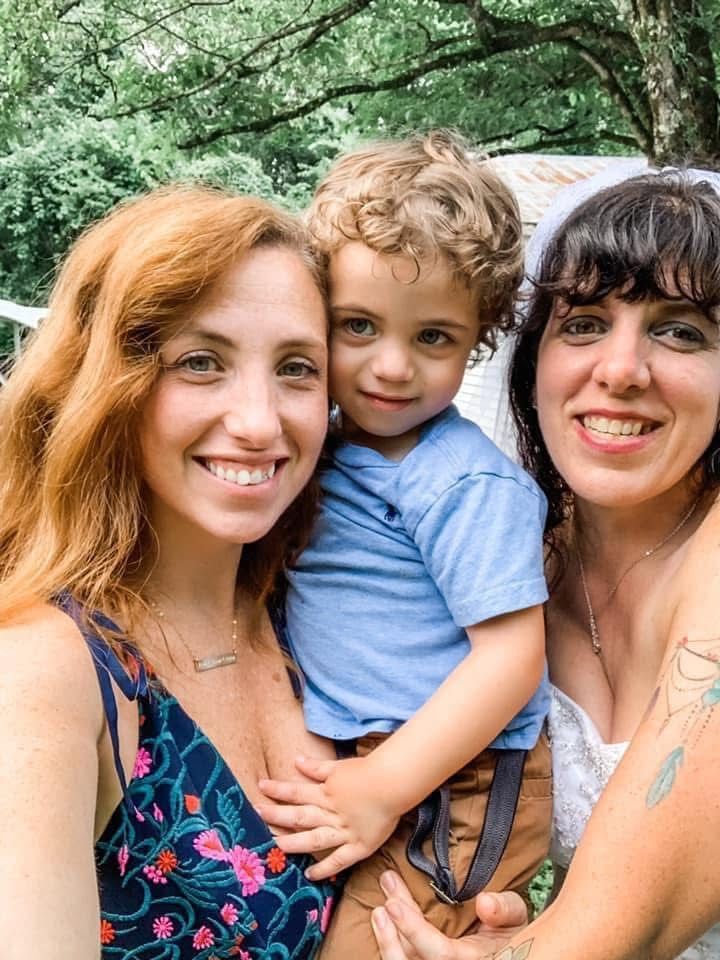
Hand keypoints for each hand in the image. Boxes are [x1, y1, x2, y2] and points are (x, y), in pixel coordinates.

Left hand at [257, 754, 399, 879]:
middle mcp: (331, 813)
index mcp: (326, 792)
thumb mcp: (340, 766)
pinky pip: (340, 860)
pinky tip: (311, 876)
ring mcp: (344, 831)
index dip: (278, 790)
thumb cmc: (369, 771)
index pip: (297, 791)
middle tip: (255, 816)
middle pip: (300, 815)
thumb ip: (317, 768)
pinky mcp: (359, 846)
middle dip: (276, 816)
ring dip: (293, 844)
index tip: (260, 787)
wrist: (393, 783)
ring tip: (274, 847)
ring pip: (314, 839)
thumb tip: (296, 760)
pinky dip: (326, 869)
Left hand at [372, 871, 528, 959]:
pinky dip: (391, 945)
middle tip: (384, 898)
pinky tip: (383, 924)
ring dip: (386, 940)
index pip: (439, 953)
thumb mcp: (515, 918)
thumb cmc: (509, 934)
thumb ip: (504, 909)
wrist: (509, 952)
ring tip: (378, 911)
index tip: (393, 904)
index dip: (413, 930)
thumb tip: (485, 902)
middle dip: (393, 932)